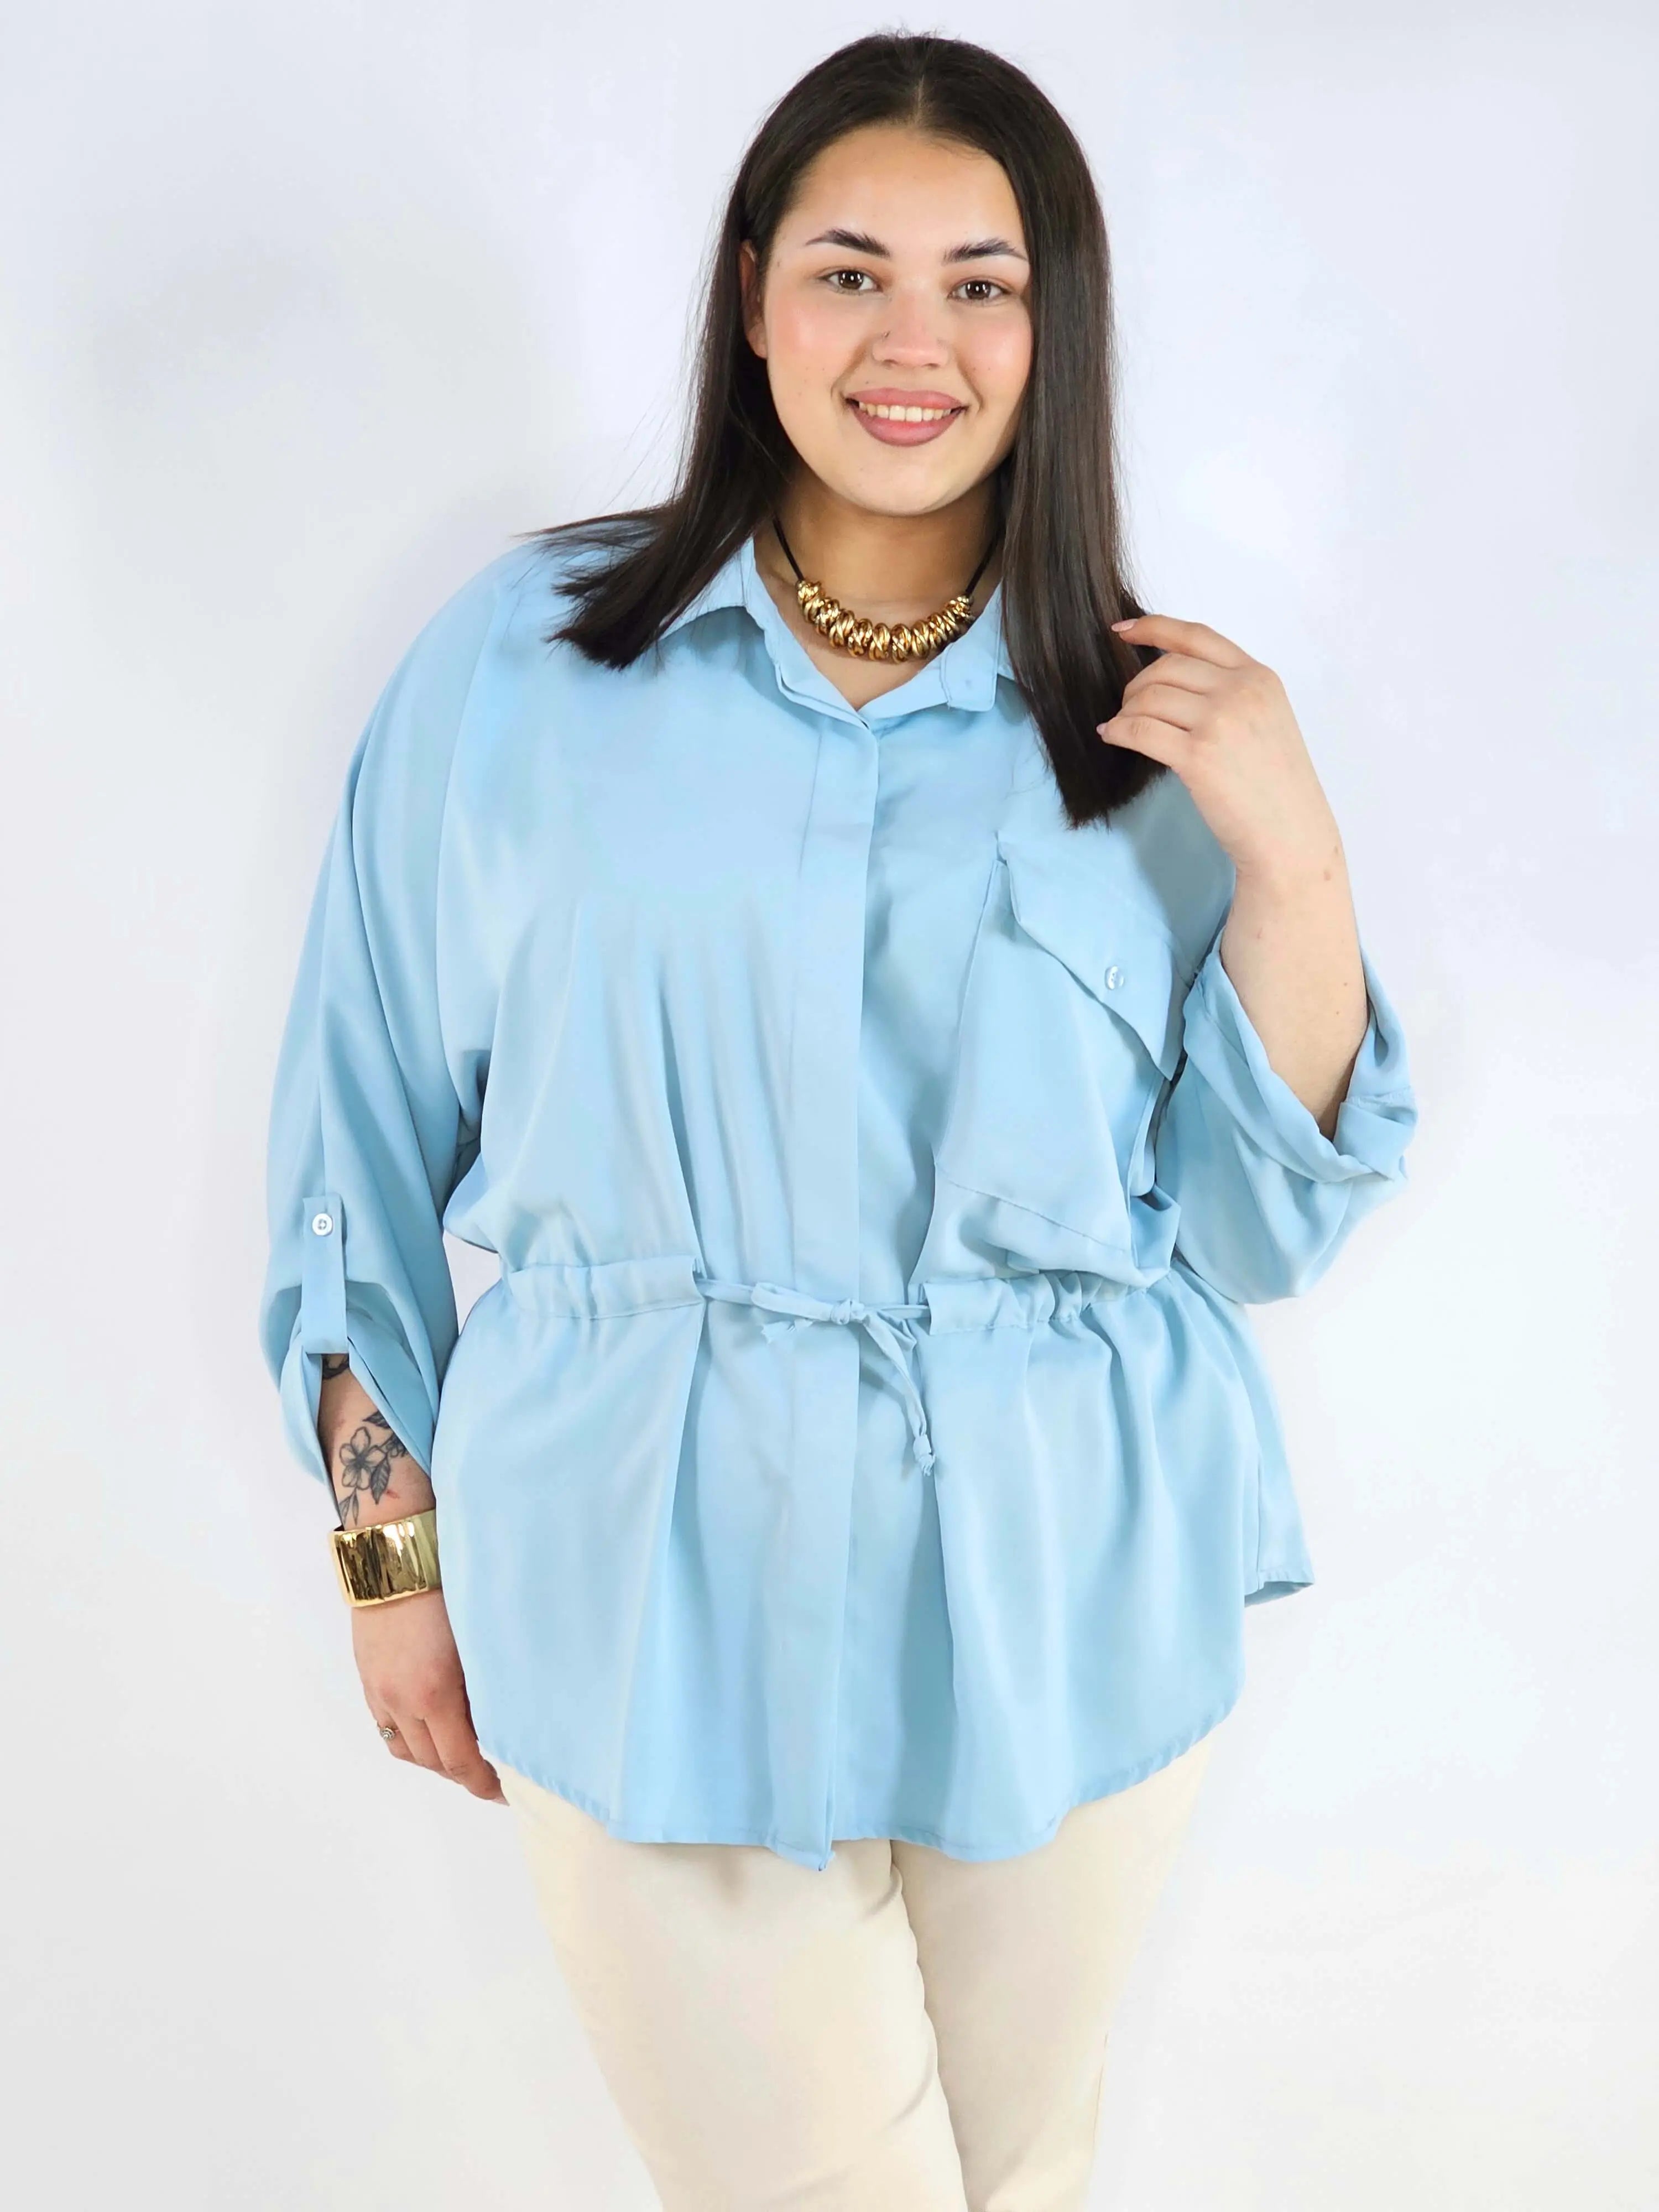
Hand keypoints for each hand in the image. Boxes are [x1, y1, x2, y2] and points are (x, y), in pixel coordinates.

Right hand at [353, 1587, 506, 1802]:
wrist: (395, 1553)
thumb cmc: (448, 1585)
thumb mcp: (479, 1638)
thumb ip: (488, 1684)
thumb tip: (505, 1719)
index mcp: (434, 1693)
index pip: (460, 1761)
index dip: (484, 1783)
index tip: (506, 1789)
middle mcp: (400, 1700)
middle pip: (432, 1762)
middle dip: (463, 1775)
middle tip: (493, 1774)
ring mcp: (378, 1690)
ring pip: (405, 1749)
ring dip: (435, 1760)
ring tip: (463, 1755)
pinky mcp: (367, 1676)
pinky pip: (386, 1727)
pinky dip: (411, 1738)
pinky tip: (432, 1727)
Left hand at [1100, 615, 1340, 889]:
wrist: (1290, 834)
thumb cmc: (1276, 786)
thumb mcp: (1267, 720)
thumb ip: (1230, 692)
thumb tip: (1168, 681)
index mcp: (1259, 677)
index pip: (1196, 636)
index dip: (1153, 628)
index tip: (1123, 632)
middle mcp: (1241, 691)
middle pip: (1166, 667)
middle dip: (1136, 684)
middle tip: (1127, 707)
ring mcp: (1220, 721)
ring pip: (1149, 697)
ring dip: (1125, 710)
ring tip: (1122, 726)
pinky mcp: (1198, 756)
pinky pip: (1139, 730)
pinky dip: (1117, 730)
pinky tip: (1111, 736)